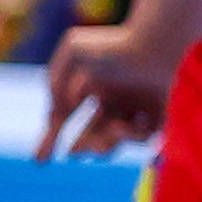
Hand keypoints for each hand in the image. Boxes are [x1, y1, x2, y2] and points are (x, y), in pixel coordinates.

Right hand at [38, 24, 184, 158]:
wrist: (159, 40)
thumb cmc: (116, 45)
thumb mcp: (74, 53)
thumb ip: (55, 81)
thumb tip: (60, 112)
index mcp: (93, 85)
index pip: (67, 118)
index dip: (50, 139)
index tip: (39, 161)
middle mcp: (115, 98)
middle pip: (93, 136)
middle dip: (84, 147)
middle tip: (76, 151)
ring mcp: (139, 107)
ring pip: (117, 140)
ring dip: (107, 142)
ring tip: (114, 127)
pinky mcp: (162, 112)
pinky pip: (146, 138)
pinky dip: (134, 137)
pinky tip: (132, 123)